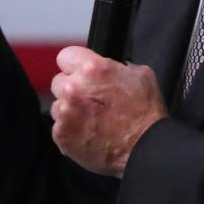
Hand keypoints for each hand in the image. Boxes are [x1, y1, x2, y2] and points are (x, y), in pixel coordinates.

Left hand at [50, 46, 167, 177]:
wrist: (143, 147)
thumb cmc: (145, 114)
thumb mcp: (141, 74)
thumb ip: (117, 66)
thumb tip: (110, 66)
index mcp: (92, 68)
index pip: (66, 56)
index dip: (75, 65)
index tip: (80, 73)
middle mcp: (74, 88)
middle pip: (59, 81)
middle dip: (72, 88)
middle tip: (90, 100)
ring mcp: (65, 112)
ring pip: (58, 105)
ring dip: (70, 110)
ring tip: (91, 119)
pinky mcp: (61, 134)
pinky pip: (59, 127)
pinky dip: (70, 130)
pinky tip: (88, 133)